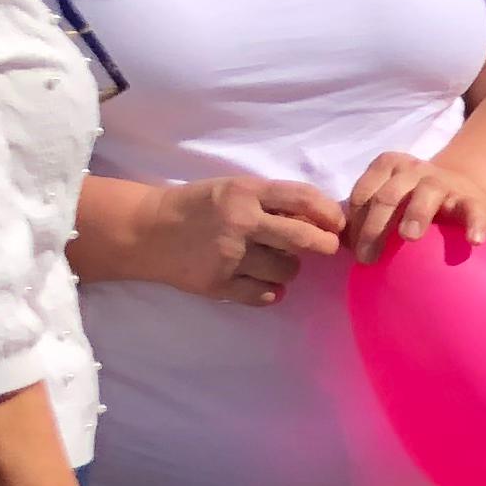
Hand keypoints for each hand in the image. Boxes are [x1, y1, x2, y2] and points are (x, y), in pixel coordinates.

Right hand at [153, 176, 347, 305]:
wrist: (147, 231)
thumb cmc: (200, 207)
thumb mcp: (234, 190)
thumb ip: (273, 201)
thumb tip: (322, 220)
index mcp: (245, 192)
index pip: (302, 198)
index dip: (329, 213)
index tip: (337, 224)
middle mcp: (239, 222)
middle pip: (302, 239)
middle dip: (323, 245)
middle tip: (326, 247)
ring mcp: (228, 256)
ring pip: (287, 270)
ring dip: (289, 268)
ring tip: (272, 261)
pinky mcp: (218, 284)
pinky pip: (266, 295)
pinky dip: (270, 291)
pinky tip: (259, 281)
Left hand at [341, 150, 485, 260]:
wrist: (465, 193)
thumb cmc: (415, 203)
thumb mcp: (390, 201)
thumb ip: (367, 215)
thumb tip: (338, 243)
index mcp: (388, 166)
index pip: (364, 192)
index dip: (355, 222)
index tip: (353, 251)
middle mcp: (414, 169)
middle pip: (388, 195)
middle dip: (375, 227)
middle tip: (368, 258)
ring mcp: (444, 183)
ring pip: (427, 193)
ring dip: (416, 214)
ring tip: (409, 238)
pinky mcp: (472, 200)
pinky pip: (472, 211)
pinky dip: (473, 224)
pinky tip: (473, 240)